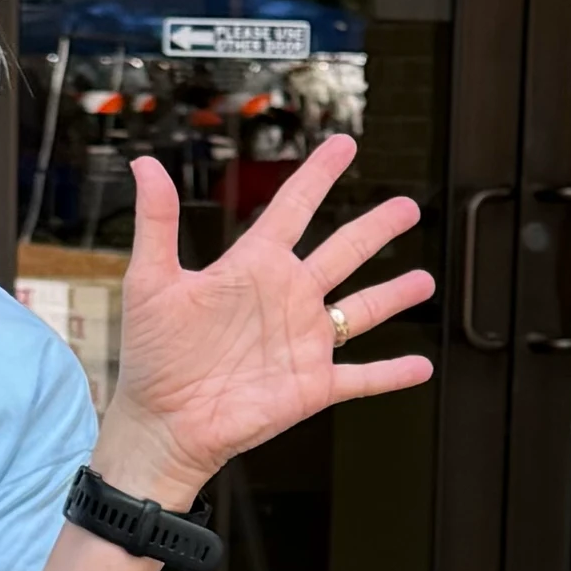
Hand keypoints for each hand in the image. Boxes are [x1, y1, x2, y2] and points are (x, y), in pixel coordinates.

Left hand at [99, 137, 437, 506]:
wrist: (161, 424)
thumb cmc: (150, 356)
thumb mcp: (150, 281)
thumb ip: (156, 222)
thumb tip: (145, 164)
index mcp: (253, 267)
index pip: (294, 208)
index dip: (319, 174)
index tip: (344, 146)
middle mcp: (286, 297)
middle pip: (343, 250)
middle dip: (377, 227)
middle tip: (407, 206)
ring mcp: (303, 341)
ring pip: (362, 310)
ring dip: (395, 295)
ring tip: (425, 281)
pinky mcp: (312, 386)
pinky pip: (362, 377)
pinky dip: (392, 373)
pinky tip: (420, 367)